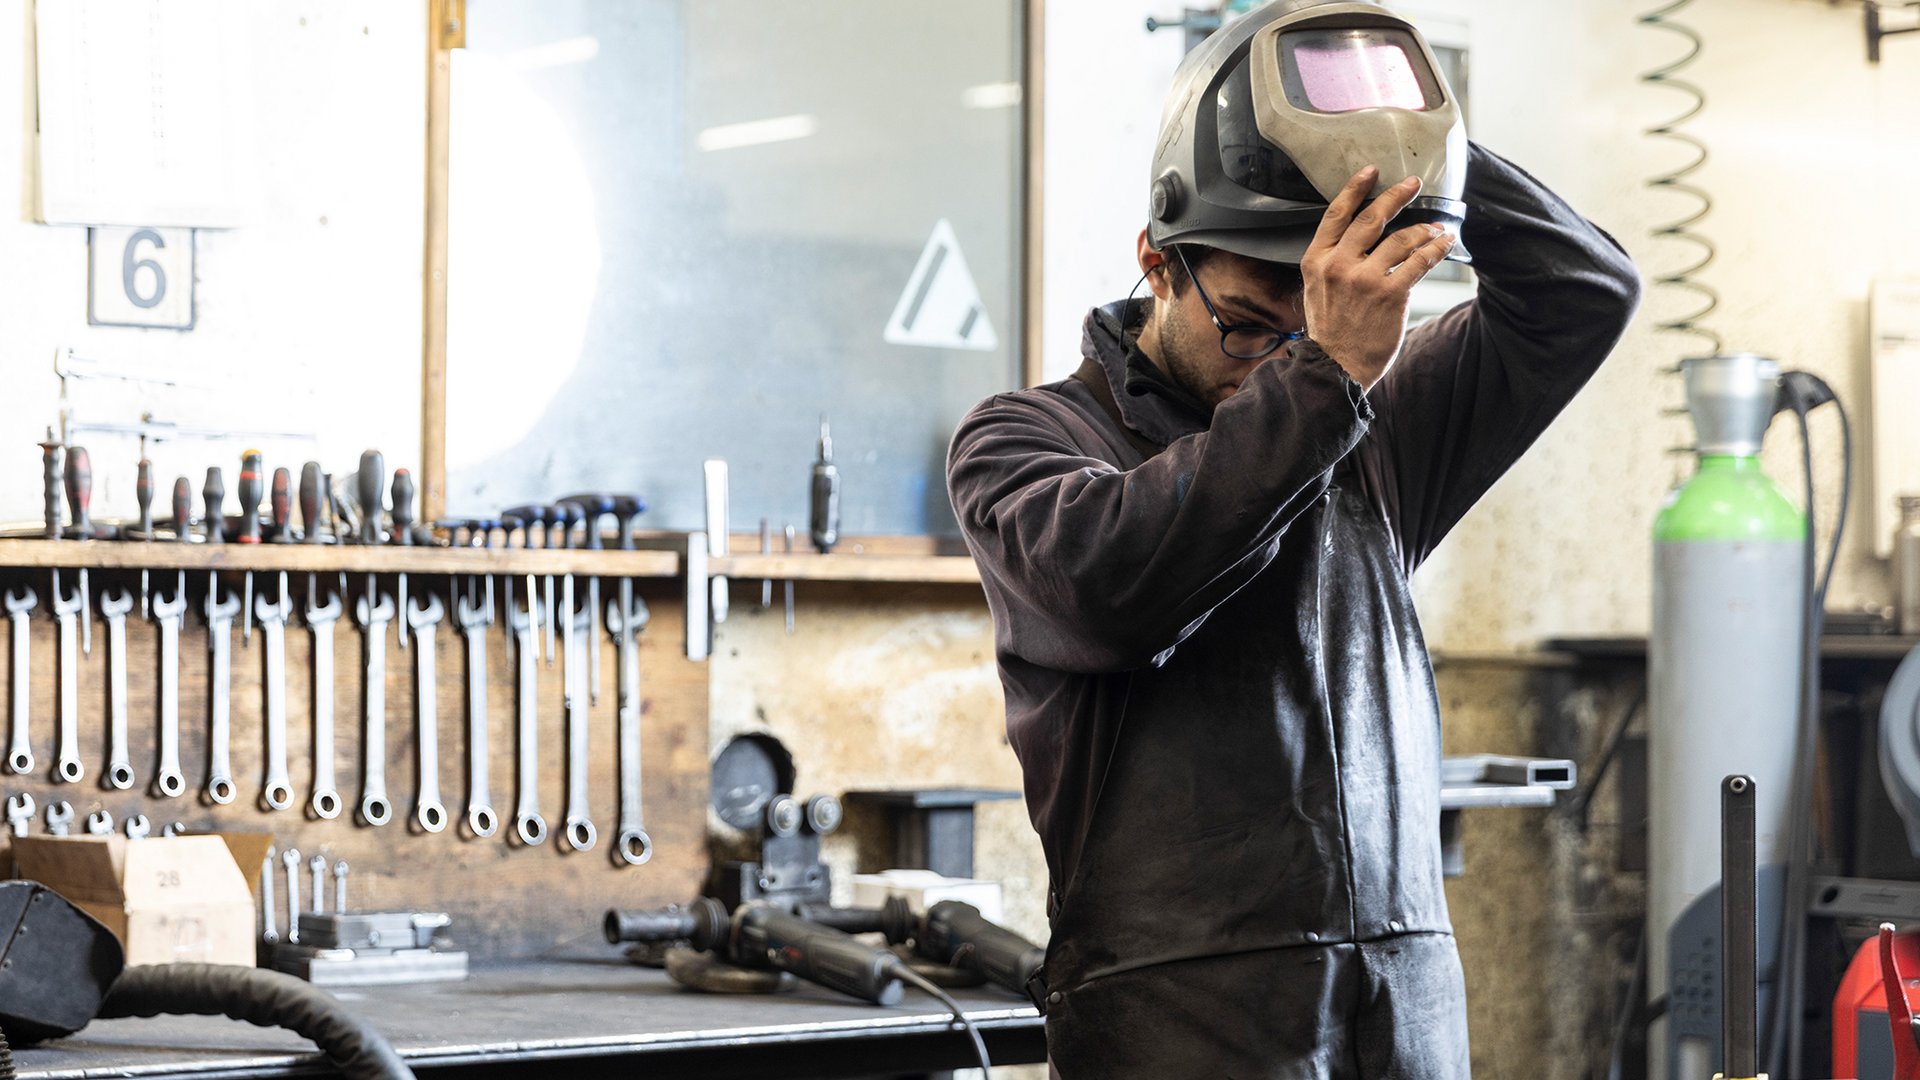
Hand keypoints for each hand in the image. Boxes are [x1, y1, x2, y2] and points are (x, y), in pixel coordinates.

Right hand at [1299, 166, 1456, 391]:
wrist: (1334, 367)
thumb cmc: (1330, 331)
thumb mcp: (1317, 290)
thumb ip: (1332, 263)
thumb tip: (1361, 240)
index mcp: (1316, 261)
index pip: (1336, 215)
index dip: (1355, 189)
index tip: (1371, 172)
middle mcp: (1338, 266)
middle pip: (1371, 219)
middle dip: (1395, 197)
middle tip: (1412, 185)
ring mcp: (1364, 280)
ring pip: (1400, 240)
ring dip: (1423, 230)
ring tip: (1435, 228)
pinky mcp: (1390, 295)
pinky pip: (1418, 263)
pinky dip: (1435, 250)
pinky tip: (1444, 243)